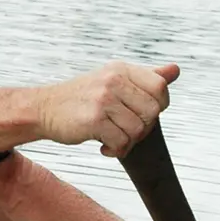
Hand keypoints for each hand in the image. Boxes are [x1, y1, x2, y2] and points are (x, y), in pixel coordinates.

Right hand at [36, 62, 178, 157]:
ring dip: (129, 142)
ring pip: (139, 130)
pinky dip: (116, 151)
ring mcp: (103, 100)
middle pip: (153, 111)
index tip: (140, 114)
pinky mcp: (93, 120)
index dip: (158, 106)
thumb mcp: (113, 79)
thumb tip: (176, 70)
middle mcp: (114, 81)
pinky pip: (122, 142)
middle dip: (144, 128)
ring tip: (114, 140)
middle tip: (127, 132)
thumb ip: (146, 77)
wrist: (43, 108)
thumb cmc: (82, 98)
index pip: (160, 88)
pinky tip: (104, 147)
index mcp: (121, 70)